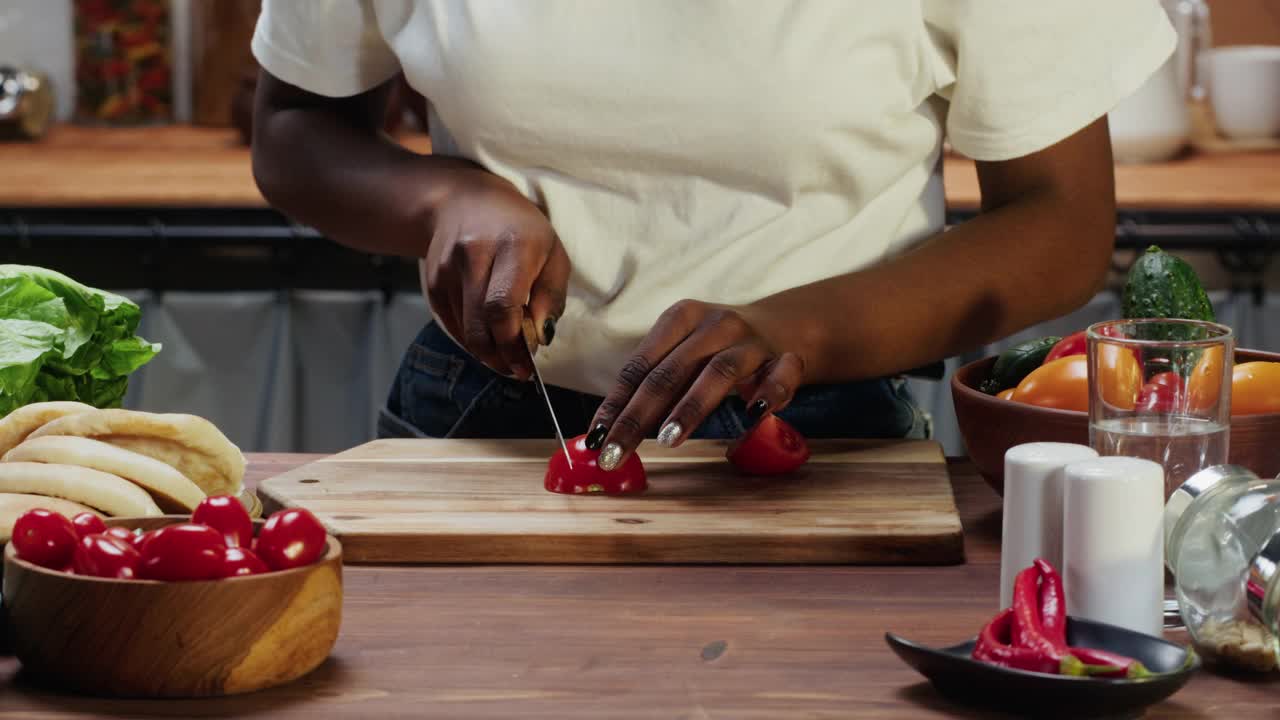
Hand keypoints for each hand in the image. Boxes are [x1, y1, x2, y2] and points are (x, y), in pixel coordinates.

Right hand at [424, 170, 569, 377]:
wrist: (465, 199)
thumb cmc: (520, 228)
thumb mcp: (552, 252)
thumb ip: (552, 295)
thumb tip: (541, 337)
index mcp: (512, 245)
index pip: (503, 307)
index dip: (513, 344)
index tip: (527, 365)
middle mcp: (474, 254)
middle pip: (480, 325)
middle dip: (500, 356)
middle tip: (516, 369)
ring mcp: (447, 268)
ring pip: (465, 330)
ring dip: (487, 351)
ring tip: (506, 352)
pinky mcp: (433, 281)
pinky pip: (452, 324)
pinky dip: (472, 338)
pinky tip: (488, 336)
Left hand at [586, 300, 806, 470]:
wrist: (783, 326)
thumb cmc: (718, 348)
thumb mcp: (684, 353)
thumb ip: (654, 383)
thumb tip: (610, 431)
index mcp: (681, 318)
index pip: (640, 366)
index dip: (616, 403)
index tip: (596, 437)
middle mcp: (715, 325)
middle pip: (670, 372)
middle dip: (638, 416)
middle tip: (617, 451)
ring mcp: (751, 341)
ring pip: (719, 372)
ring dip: (691, 406)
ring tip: (668, 439)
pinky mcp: (786, 358)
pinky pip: (781, 374)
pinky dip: (770, 393)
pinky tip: (754, 415)